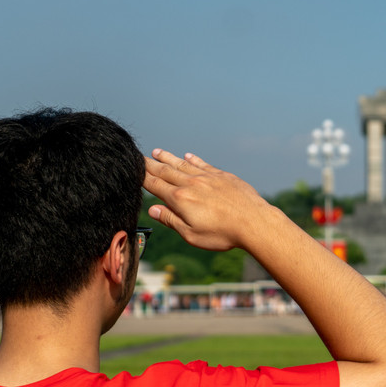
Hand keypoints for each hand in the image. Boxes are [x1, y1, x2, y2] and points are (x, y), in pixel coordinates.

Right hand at [143, 149, 272, 251]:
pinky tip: (188, 156)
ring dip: (168, 158)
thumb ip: (171, 220)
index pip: (155, 185)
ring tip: (157, 151)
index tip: (132, 170)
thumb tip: (153, 209)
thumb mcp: (191, 235)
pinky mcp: (222, 176)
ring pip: (183, 164)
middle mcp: (191, 184)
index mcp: (180, 199)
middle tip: (138, 156)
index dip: (142, 177)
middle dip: (150, 164)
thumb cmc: (222, 234)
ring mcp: (207, 178)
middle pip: (165, 171)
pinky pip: (203, 164)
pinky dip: (194, 159)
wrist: (253, 222)